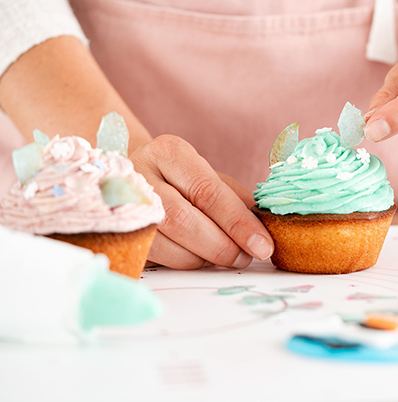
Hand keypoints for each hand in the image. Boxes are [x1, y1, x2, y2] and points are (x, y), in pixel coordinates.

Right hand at [131, 135, 273, 268]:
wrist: (131, 179)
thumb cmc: (178, 179)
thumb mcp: (208, 177)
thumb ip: (236, 198)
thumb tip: (263, 225)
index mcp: (169, 152)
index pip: (208, 192)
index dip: (239, 223)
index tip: (263, 245)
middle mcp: (139, 174)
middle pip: (184, 220)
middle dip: (223, 246)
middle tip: (246, 256)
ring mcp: (120, 205)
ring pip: (168, 245)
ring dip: (205, 258)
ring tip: (225, 254)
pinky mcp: (115, 234)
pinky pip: (156, 259)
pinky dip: (185, 262)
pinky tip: (197, 254)